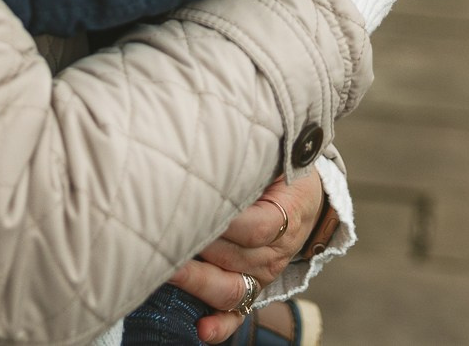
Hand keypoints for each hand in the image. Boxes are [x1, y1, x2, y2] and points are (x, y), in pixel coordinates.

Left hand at [167, 170, 321, 341]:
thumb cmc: (281, 169)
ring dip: (197, 282)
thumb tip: (219, 142)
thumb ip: (252, 154)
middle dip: (197, 250)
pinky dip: (221, 326)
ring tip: (164, 271)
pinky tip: (201, 331)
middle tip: (161, 237)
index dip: (224, 223)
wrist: (306, 196)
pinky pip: (238, 314)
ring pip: (230, 287)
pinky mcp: (251, 289)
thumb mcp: (279, 157)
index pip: (253, 227)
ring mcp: (261, 274)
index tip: (191, 208)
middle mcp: (274, 252)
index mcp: (284, 217)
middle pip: (235, 259)